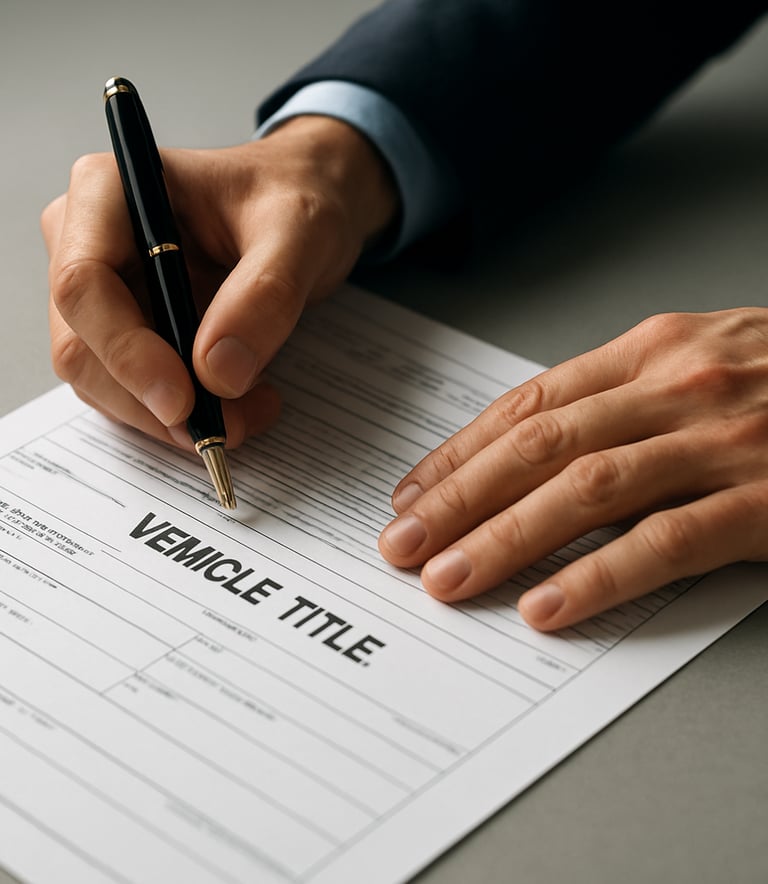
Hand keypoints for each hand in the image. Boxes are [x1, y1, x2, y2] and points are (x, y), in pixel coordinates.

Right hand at [41, 116, 398, 448]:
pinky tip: (238, 405)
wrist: (304, 207)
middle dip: (154, 400)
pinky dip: (183, 414)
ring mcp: (105, 293)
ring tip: (252, 410)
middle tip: (232, 424)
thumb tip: (218, 373)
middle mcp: (88, 242)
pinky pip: (134, 392)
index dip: (126, 353)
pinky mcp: (128, 332)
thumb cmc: (294, 196)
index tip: (183, 400)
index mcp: (108, 192)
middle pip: (84, 346)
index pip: (83, 284)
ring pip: (104, 382)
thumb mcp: (299, 232)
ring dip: (173, 417)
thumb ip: (265, 294)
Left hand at [378, 309, 767, 629]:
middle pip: (539, 447)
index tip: (413, 492)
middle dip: (458, 499)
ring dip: (505, 537)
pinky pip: (666, 543)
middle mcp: (676, 387)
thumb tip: (534, 447)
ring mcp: (723, 441)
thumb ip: (622, 396)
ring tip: (449, 578)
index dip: (459, 452)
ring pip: (586, 490)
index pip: (528, 405)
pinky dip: (599, 577)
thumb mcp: (702, 360)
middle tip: (402, 545)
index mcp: (653, 352)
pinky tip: (548, 606)